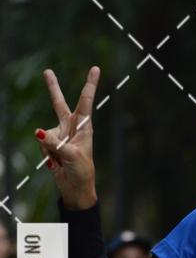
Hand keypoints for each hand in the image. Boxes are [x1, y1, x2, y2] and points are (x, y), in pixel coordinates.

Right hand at [35, 66, 100, 209]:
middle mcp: (71, 127)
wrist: (75, 188)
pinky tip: (55, 162)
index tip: (96, 68)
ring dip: (51, 147)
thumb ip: (55, 143)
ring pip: (45, 133)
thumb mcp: (71, 156)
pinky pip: (42, 144)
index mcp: (84, 127)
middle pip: (59, 104)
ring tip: (61, 160)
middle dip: (53, 88)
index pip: (86, 102)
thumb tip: (37, 132)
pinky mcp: (50, 144)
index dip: (90, 85)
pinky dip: (46, 154)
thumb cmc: (81, 171)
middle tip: (47, 71)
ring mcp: (59, 135)